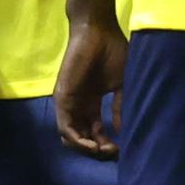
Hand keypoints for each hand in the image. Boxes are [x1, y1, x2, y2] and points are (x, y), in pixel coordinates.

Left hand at [54, 19, 125, 158]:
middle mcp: (79, 105)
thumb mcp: (122, 84)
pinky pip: (65, 128)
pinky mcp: (62, 98)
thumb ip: (120, 106)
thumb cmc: (113, 51)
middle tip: (113, 153)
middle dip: (98, 151)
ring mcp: (69, 102)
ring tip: (103, 151)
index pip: (95, 133)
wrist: (98, 31)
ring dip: (87, 150)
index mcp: (92, 102)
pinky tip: (93, 145)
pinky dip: (78, 141)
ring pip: (71, 138)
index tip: (122, 150)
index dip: (107, 145)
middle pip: (82, 139)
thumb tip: (122, 131)